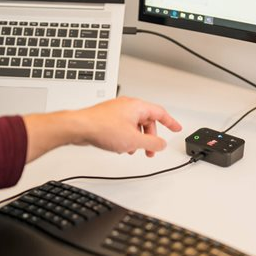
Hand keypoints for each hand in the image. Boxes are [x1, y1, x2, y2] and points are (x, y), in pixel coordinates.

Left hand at [23, 97, 181, 161]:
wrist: (78, 127)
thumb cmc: (102, 128)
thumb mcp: (134, 140)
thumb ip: (152, 143)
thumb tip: (161, 144)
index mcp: (137, 106)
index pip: (160, 113)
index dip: (171, 122)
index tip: (176, 128)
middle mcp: (127, 105)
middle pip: (147, 121)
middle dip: (150, 137)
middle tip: (150, 150)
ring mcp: (116, 111)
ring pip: (134, 125)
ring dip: (137, 139)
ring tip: (132, 150)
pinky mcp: (107, 117)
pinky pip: (123, 127)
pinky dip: (126, 137)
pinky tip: (120, 147)